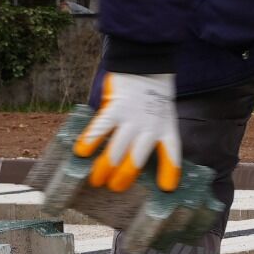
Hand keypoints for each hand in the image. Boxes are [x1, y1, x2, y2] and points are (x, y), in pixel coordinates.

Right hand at [72, 73, 180, 192]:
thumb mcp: (162, 115)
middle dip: (125, 176)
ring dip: (105, 166)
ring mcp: (132, 118)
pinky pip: (101, 127)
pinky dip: (90, 140)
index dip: (170, 171)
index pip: (172, 154)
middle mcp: (150, 126)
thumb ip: (151, 133)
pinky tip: (81, 153)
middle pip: (138, 158)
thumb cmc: (151, 95)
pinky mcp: (115, 107)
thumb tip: (132, 158)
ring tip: (96, 180)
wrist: (144, 65)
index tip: (167, 189)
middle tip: (114, 188)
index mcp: (166, 128)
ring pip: (118, 148)